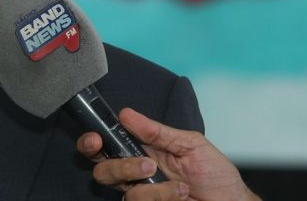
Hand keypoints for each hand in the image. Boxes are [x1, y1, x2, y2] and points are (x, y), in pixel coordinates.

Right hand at [76, 107, 260, 200]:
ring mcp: (142, 194)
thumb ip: (157, 131)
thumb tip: (126, 114)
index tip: (95, 138)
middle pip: (102, 170)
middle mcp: (135, 174)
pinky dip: (162, 197)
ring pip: (123, 190)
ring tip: (178, 185)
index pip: (105, 145)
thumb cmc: (215, 173)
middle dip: (118, 166)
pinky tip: (181, 194)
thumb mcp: (190, 144)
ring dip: (152, 186)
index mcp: (140, 150)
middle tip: (146, 164)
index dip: (91, 142)